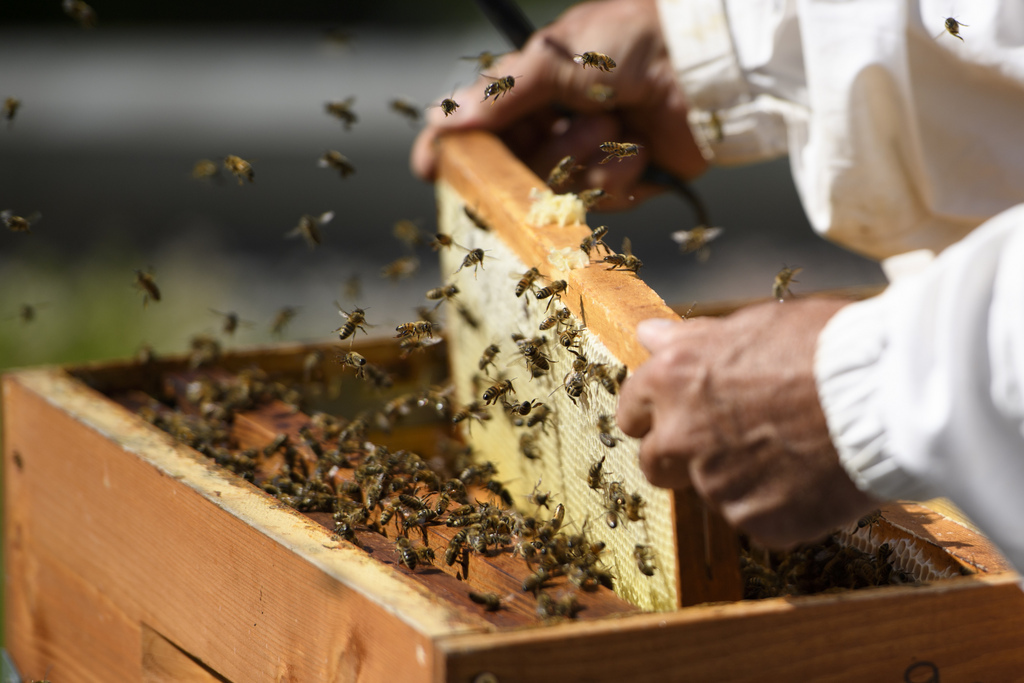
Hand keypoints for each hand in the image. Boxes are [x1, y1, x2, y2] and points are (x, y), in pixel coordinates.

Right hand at [410, 0, 707, 209]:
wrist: (704, 61)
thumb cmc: (628, 41)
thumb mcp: (555, 59)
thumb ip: (499, 95)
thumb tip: (440, 121)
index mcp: (535, 88)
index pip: (481, 125)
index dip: (454, 148)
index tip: (428, 168)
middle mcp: (558, 122)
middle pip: (517, 167)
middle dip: (545, 151)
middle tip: (570, 128)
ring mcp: (592, 153)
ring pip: (557, 188)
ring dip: (586, 156)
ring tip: (616, 122)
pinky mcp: (626, 179)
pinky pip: (601, 199)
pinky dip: (619, 172)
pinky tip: (639, 146)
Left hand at [616, 299, 880, 546]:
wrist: (885, 395)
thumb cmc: (824, 348)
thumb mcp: (753, 324)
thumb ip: (694, 339)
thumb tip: (650, 334)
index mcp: (673, 380)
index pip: (631, 410)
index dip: (653, 414)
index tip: (673, 416)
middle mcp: (682, 436)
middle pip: (656, 463)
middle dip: (680, 457)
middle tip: (727, 442)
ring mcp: (717, 484)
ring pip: (712, 492)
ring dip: (737, 479)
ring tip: (790, 451)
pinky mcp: (756, 522)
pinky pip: (757, 520)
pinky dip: (778, 506)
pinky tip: (811, 478)